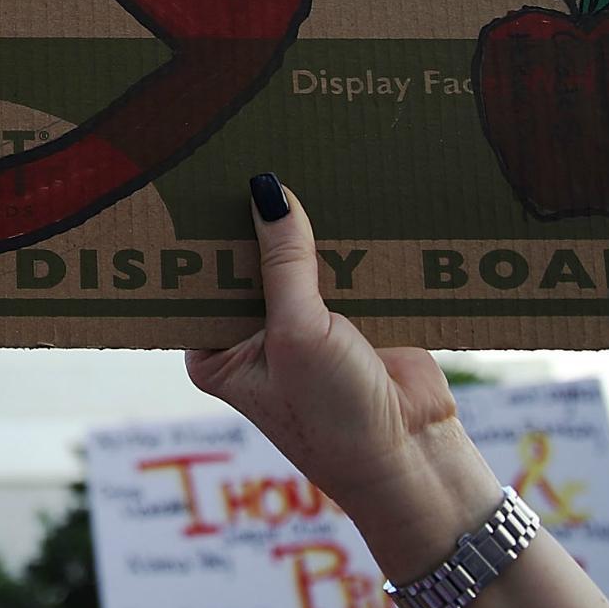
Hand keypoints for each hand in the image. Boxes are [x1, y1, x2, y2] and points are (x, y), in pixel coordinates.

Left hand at [185, 177, 494, 566]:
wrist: (414, 456)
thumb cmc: (335, 418)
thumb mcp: (299, 334)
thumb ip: (285, 262)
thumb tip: (268, 190)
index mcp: (216, 350)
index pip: (198, 279)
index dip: (200, 234)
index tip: (194, 178)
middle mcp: (253, 334)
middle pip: (248, 260)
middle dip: (255, 220)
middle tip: (246, 151)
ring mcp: (304, 322)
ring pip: (298, 257)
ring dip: (306, 224)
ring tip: (300, 157)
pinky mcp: (354, 314)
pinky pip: (345, 264)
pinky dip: (350, 239)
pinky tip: (348, 190)